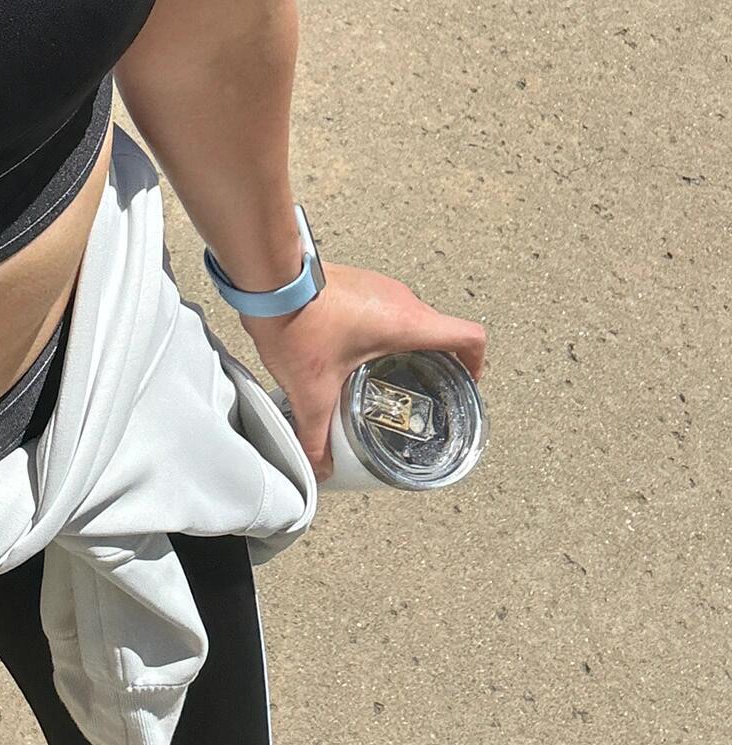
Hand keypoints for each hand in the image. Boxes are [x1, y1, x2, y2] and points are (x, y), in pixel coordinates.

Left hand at [240, 262, 486, 480]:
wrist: (267, 278)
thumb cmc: (297, 321)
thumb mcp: (312, 390)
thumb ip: (316, 435)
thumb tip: (320, 467)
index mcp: (408, 323)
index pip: (470, 337)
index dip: (477, 363)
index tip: (465, 384)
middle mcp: (401, 300)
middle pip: (439, 331)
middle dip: (436, 362)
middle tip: (421, 390)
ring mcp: (379, 285)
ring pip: (410, 317)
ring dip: (406, 344)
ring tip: (385, 375)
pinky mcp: (357, 281)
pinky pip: (384, 306)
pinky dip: (380, 330)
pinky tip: (353, 353)